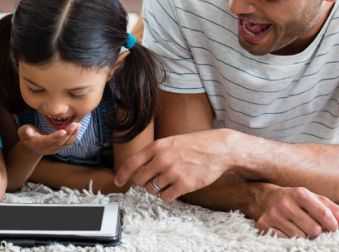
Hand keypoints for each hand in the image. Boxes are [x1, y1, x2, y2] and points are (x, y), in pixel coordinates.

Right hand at [17, 123, 79, 155]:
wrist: (31, 145)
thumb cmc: (26, 135)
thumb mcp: (22, 132)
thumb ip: (24, 131)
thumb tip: (28, 131)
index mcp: (37, 144)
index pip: (47, 141)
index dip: (55, 137)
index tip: (63, 131)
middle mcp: (47, 149)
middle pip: (59, 142)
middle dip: (67, 133)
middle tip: (74, 124)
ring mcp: (54, 150)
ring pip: (65, 143)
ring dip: (72, 134)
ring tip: (78, 125)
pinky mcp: (59, 148)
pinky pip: (67, 143)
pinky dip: (73, 136)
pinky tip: (77, 128)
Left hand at [113, 129, 234, 201]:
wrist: (220, 148)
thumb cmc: (197, 144)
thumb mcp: (172, 141)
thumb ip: (155, 153)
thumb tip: (138, 169)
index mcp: (157, 147)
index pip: (131, 163)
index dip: (122, 175)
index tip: (118, 182)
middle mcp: (162, 159)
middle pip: (139, 180)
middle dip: (144, 182)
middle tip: (154, 178)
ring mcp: (173, 173)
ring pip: (152, 190)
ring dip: (158, 188)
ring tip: (172, 178)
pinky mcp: (184, 185)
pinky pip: (165, 197)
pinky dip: (168, 194)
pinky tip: (177, 186)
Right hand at [255, 186, 338, 238]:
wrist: (266, 199)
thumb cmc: (296, 200)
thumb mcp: (315, 199)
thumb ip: (334, 211)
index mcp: (300, 193)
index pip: (324, 214)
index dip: (332, 225)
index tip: (333, 228)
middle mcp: (285, 203)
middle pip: (314, 229)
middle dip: (316, 230)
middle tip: (311, 225)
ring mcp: (274, 215)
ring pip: (300, 237)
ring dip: (303, 235)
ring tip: (299, 226)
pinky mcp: (264, 226)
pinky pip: (286, 241)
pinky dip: (290, 238)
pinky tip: (288, 229)